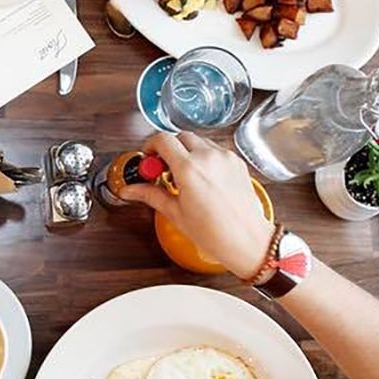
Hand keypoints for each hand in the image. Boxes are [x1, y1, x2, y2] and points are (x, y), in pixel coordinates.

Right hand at [120, 133, 274, 279]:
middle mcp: (208, 157)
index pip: (162, 140)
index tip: (149, 159)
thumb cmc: (215, 233)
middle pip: (180, 137)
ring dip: (187, 152)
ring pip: (199, 142)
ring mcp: (225, 158)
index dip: (150, 146)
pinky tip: (203, 179)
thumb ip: (151, 195)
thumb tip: (130, 190)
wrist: (248, 241)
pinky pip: (215, 151)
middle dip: (169, 149)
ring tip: (184, 177)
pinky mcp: (237, 162)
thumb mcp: (175, 213)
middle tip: (163, 169)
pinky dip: (205, 158)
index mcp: (189, 169)